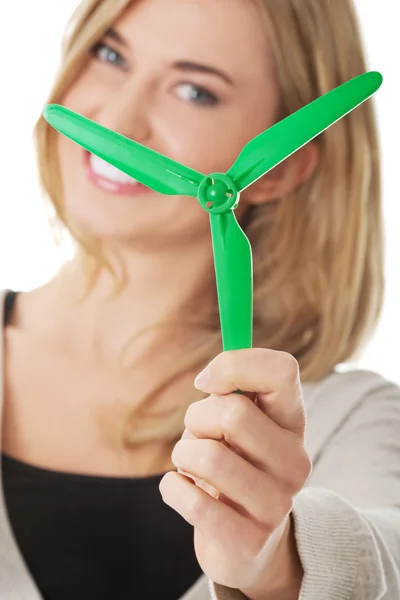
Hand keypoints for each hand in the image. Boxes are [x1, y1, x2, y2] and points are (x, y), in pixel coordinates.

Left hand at [159, 349, 310, 595]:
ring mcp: (277, 504)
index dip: (234, 365)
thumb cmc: (234, 465)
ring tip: (190, 466)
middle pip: (234, 413)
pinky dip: (172, 488)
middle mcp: (295, 461)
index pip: (283, 371)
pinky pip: (192, 501)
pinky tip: (183, 491)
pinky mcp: (250, 541)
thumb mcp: (237, 424)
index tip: (204, 382)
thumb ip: (230, 391)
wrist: (249, 544)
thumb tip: (208, 377)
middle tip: (197, 435)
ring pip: (208, 456)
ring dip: (183, 455)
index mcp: (293, 423)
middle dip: (196, 417)